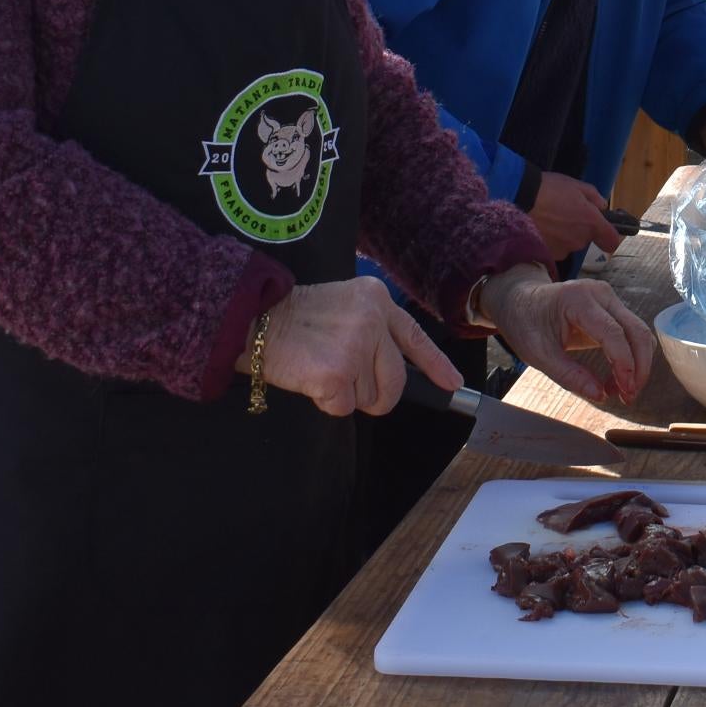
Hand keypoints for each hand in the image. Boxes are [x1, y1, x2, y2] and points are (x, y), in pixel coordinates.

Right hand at [246, 275, 459, 417]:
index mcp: (376, 299)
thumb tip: (395, 373)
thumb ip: (372, 330)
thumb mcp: (343, 306)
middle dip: (376, 395)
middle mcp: (373, 319)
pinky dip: (326, 402)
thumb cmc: (292, 319)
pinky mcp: (336, 372)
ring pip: (368, 396)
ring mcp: (356, 345)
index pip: (415, 337)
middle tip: (346, 384)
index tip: (454, 384)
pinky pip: (343, 407)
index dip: (436, 365)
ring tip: (318, 366)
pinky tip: (309, 378)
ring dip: (344, 393)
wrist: (252, 318)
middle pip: (395, 380)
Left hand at [484, 266, 654, 404]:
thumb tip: (599, 395)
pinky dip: (630, 357)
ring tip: (619, 390)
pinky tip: (616, 377)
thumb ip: (568, 375)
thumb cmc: (525, 323)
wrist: (520, 300)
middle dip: (638, 367)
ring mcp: (608, 298)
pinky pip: (630, 333)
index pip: (614, 332)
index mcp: (578, 300)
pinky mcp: (611, 308)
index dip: (624, 364)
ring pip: (639, 332)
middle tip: (628, 396)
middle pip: (636, 330)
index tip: (625, 391)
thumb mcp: (538, 354)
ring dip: (636, 364)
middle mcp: (600, 294)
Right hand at [528, 172, 623, 260]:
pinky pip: (552, 249)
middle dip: (578, 228)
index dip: (608, 236)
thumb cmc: (548, 189)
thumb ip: (594, 197)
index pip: (611, 241)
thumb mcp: (576, 185)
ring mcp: (562, 250)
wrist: (518, 199)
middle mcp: (579, 240)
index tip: (603, 231)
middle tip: (563, 213)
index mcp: (591, 223)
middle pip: (585, 239)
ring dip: (561, 235)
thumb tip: (602, 207)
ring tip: (547, 219)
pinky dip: (548, 240)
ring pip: (567, 244)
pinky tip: (539, 227)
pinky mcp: (546, 255)